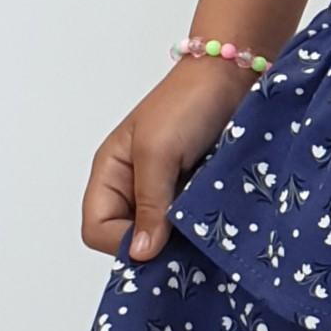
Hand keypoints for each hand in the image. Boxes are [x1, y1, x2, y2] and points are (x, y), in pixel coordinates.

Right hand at [81, 54, 260, 262]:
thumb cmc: (187, 102)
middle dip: (156, 246)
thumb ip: (149, 203)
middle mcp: (134, 187)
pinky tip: (215, 224)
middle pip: (129, 238)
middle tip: (186, 243)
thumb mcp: (159, 152)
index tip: (159, 244)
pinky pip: (189, 225)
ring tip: (204, 230)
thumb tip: (140, 254)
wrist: (233, 75)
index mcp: (111, 174)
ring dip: (182, 238)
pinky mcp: (194, 193)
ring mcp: (166, 192)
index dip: (122, 243)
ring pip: (163, 236)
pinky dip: (199, 228)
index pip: (97, 229)